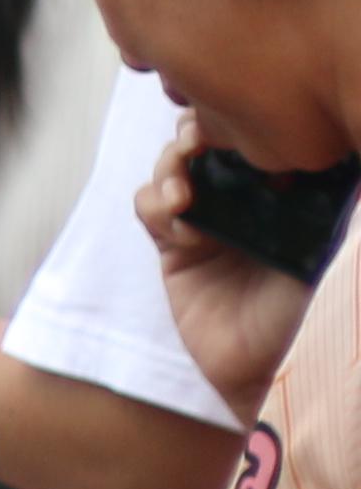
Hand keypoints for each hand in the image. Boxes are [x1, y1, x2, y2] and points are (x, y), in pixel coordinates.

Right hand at [139, 116, 310, 420]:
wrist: (242, 368)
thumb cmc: (288, 314)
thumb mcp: (315, 252)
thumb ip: (323, 204)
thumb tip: (339, 158)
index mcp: (280, 194)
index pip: (255, 138)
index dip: (238, 120)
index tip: (234, 120)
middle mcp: (242, 199)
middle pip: (206, 140)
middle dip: (193, 134)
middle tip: (194, 142)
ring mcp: (205, 217)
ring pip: (172, 166)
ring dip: (169, 169)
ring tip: (180, 193)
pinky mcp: (171, 242)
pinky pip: (149, 206)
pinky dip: (156, 207)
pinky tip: (179, 228)